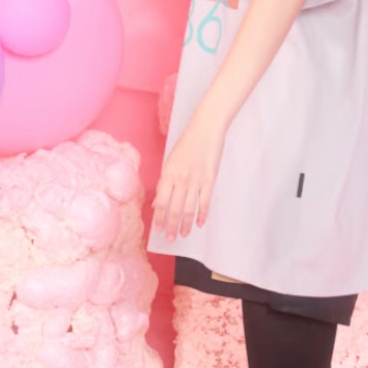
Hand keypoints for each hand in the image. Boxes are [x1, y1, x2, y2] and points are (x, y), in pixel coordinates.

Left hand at [153, 110, 226, 241]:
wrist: (206, 129)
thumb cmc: (187, 143)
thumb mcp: (171, 161)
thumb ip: (165, 182)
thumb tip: (158, 203)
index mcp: (168, 173)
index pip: (162, 201)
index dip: (160, 217)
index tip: (158, 229)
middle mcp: (180, 179)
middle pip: (175, 208)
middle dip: (172, 226)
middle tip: (170, 239)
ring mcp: (196, 180)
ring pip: (189, 208)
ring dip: (185, 224)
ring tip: (183, 235)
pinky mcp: (209, 179)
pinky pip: (204, 201)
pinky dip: (202, 215)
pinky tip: (199, 224)